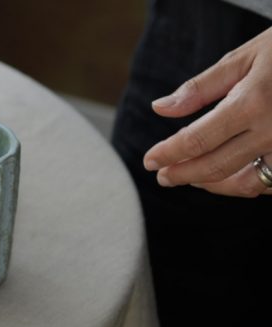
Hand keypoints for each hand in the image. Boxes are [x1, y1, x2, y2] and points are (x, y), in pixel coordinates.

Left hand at [143, 27, 271, 196]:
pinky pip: (271, 182)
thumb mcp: (244, 58)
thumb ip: (200, 88)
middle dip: (183, 175)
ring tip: (190, 177)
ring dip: (214, 185)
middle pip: (216, 167)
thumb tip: (160, 108)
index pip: (197, 141)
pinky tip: (227, 176)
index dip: (168, 154)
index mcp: (252, 104)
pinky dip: (246, 184)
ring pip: (247, 184)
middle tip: (163, 176)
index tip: (149, 161)